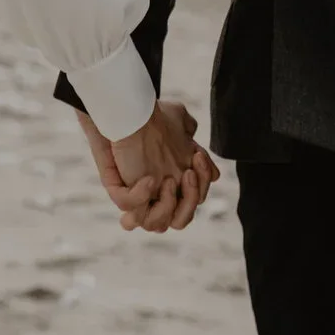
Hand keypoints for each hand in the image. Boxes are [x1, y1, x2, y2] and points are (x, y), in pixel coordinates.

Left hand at [78, 101, 219, 233]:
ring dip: (169, 204)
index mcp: (173, 188)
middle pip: (180, 220)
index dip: (200, 185)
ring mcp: (138, 197)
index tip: (198, 157)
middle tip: (187, 171)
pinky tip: (148, 180)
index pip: (193, 202)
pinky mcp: (121, 192)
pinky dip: (141, 197)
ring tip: (168, 180)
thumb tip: (213, 175)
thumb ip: (195, 148)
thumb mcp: (182, 127)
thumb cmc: (153, 116)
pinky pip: (131, 211)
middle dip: (191, 197)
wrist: (129, 110)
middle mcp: (156, 197)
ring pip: (157, 224)